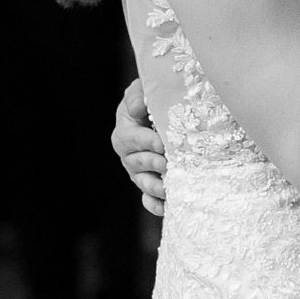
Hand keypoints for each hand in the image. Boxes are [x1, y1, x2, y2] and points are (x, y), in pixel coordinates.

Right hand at [112, 79, 167, 216]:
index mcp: (126, 132)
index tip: (161, 143)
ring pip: (142, 182)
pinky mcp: (151, 186)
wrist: (174, 116)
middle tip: (168, 164)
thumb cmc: (156, 101)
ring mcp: (140, 173)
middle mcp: (129, 155)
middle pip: (136, 163)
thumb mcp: (145, 90)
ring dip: (154, 186)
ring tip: (168, 187)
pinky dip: (155, 205)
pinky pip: (149, 200)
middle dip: (152, 164)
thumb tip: (136, 110)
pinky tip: (166, 207)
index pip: (130, 139)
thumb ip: (139, 95)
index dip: (145, 142)